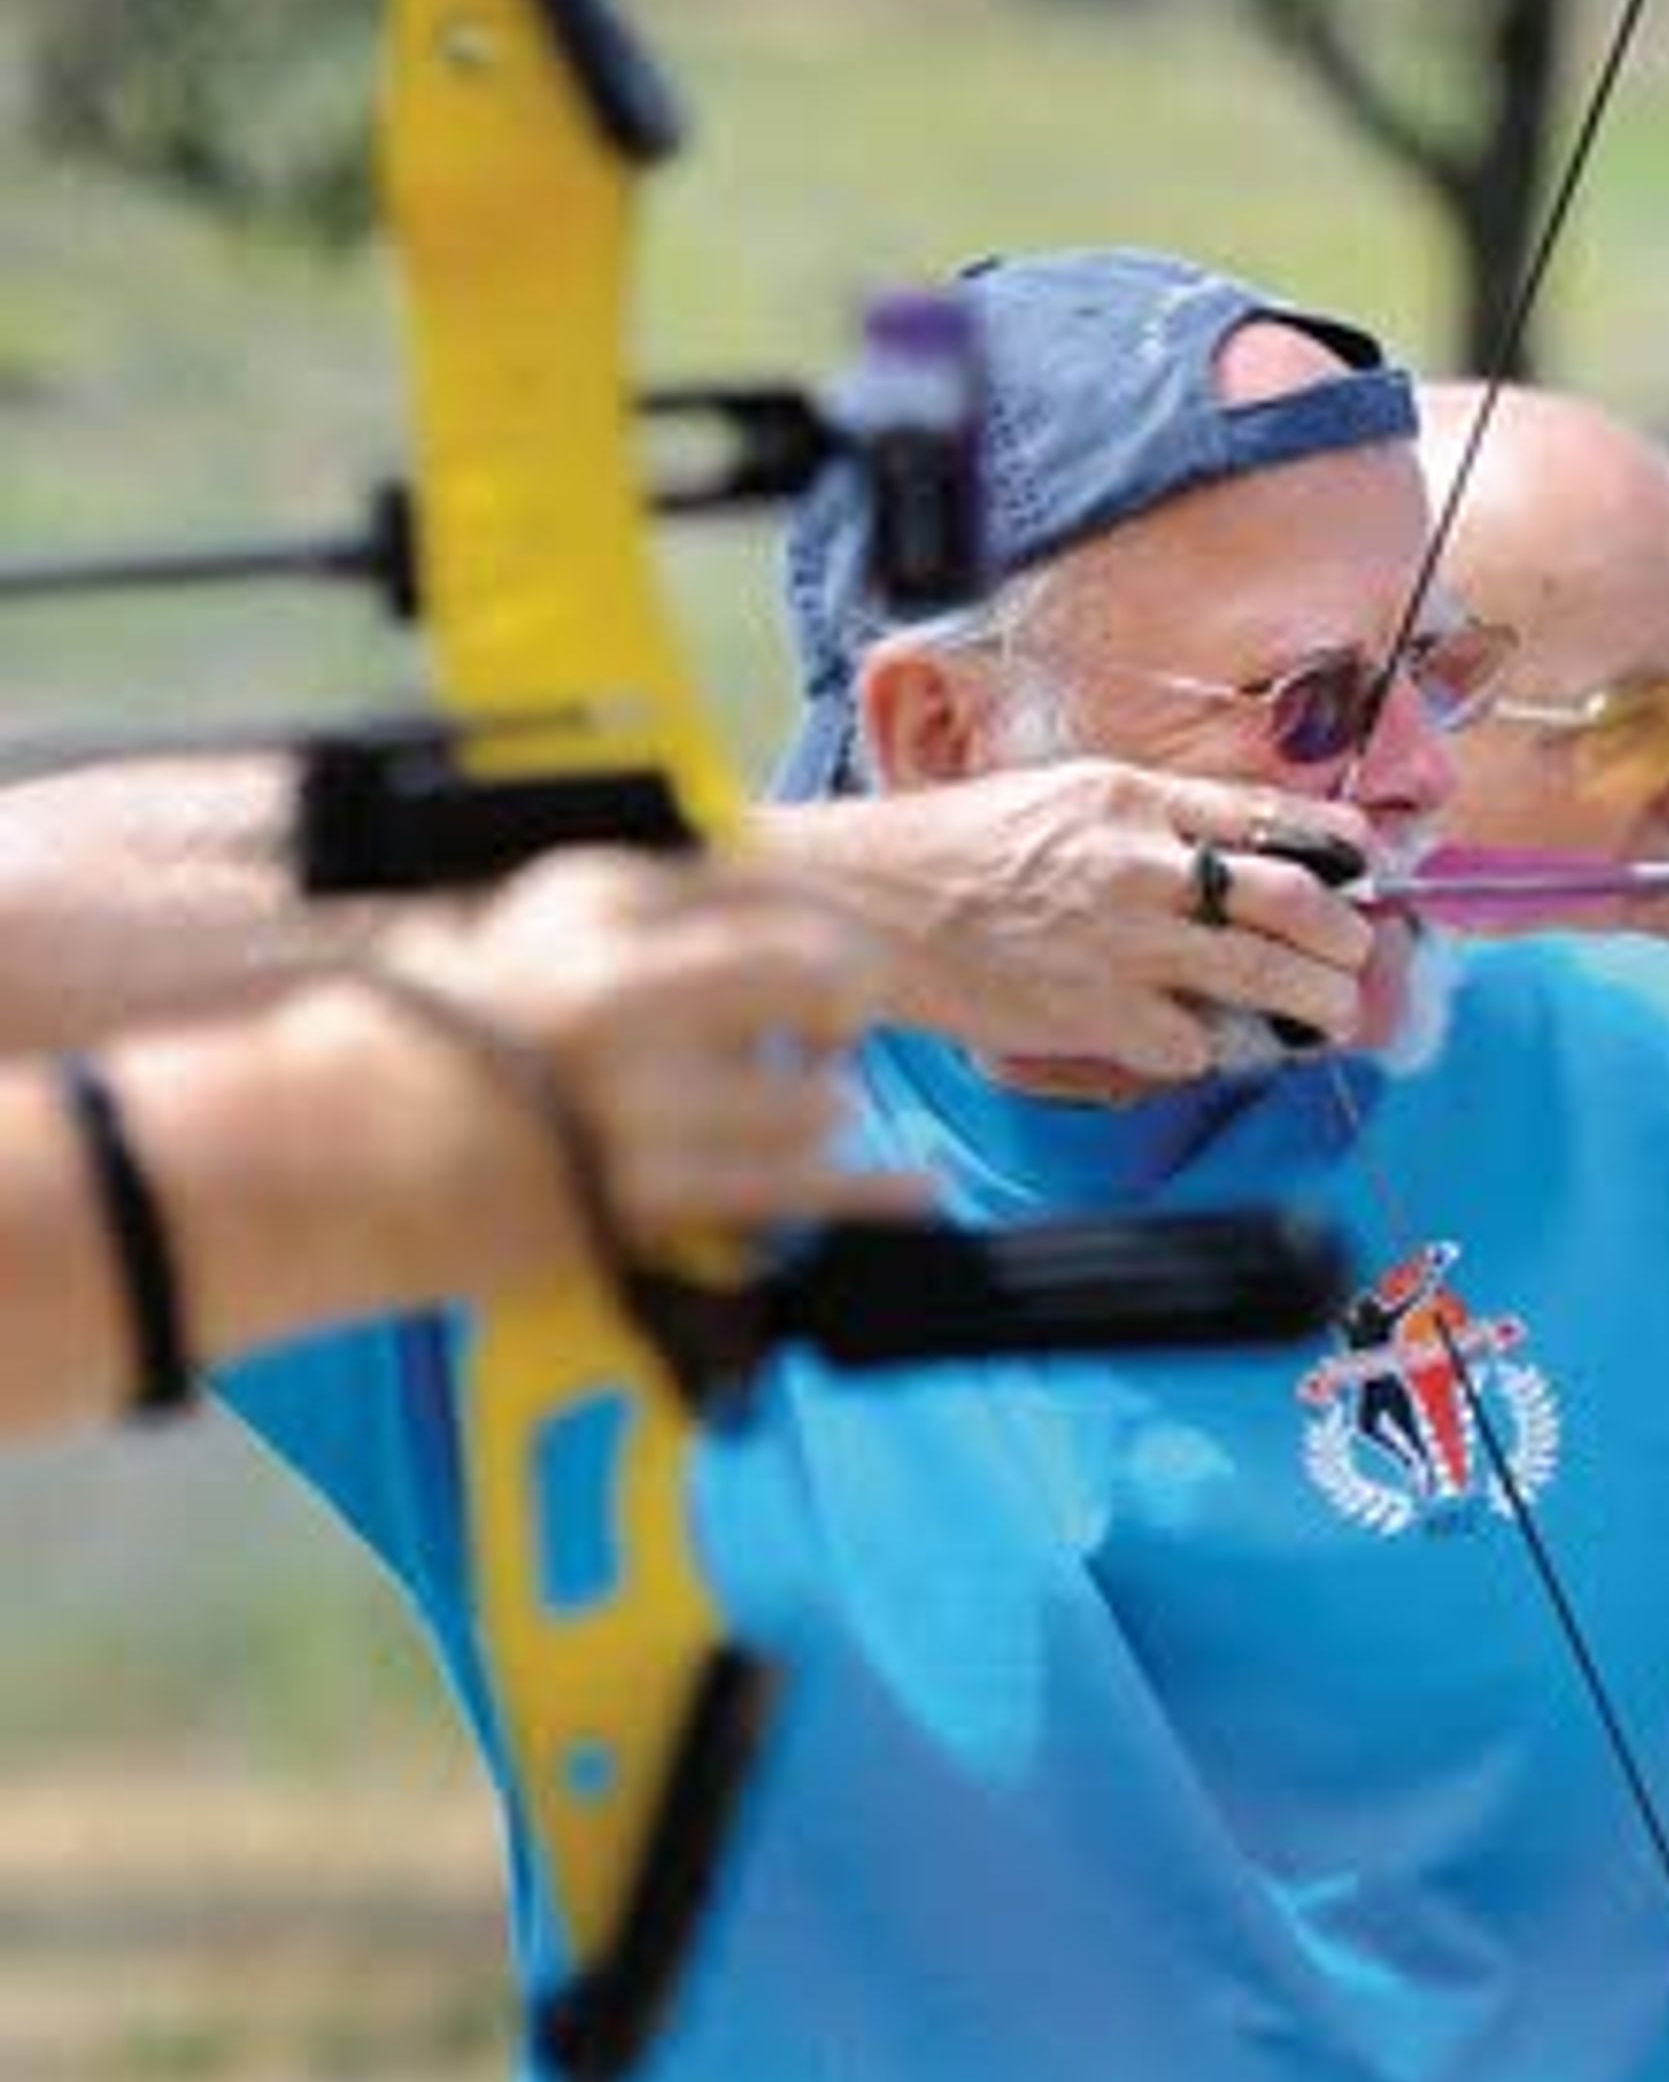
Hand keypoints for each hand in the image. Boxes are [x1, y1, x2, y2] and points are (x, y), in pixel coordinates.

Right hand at [360, 850, 926, 1279]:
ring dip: (816, 1112)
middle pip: (818, 980)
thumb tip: (787, 896)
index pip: (771, 888)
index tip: (840, 955)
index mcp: (598, 902)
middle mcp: (624, 990)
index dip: (830, 927)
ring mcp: (636, 1098)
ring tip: (769, 1115)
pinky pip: (795, 1194)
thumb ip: (657, 898)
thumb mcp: (538, 917)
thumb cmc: (448, 1031)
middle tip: (833, 1027)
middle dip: (846, 1006)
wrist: (337, 1149)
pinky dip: (871, 1194)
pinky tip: (919, 1190)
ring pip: (815, 1100)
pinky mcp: (645, 1194)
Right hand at [748, 760, 1377, 1077]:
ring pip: (1265, 974)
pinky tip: (1201, 1043)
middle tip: (1359, 955)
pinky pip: (1192, 1041)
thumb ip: (1151, 822)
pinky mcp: (1098, 1012)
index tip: (1367, 864)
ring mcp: (1124, 941)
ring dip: (1317, 1002)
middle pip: (1292, 898)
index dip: (1337, 844)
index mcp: (1133, 797)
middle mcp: (1141, 863)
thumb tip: (1236, 855)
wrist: (867, 904)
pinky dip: (1208, 1048)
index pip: (1269, 812)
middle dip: (1348, 934)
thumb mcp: (1061, 798)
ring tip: (1334, 1017)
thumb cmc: (954, 850)